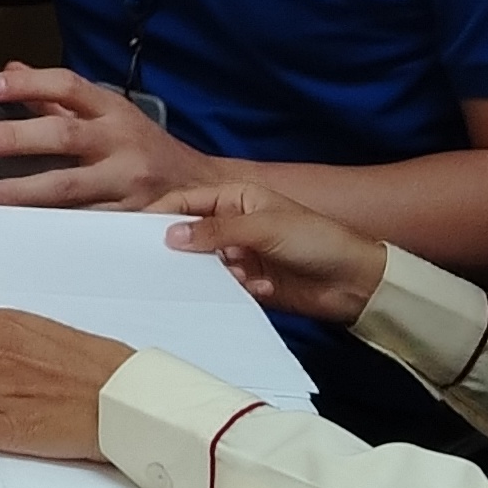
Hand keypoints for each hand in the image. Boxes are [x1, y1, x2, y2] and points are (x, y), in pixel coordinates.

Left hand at [0, 63, 213, 205]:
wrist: (202, 189)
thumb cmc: (147, 149)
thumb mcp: (109, 114)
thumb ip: (58, 96)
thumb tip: (12, 71)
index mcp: (113, 111)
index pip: (68, 86)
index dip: (29, 84)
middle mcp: (120, 143)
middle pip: (65, 135)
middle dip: (17, 138)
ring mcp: (125, 184)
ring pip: (71, 187)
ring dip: (22, 192)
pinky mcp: (126, 220)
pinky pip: (84, 223)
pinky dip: (51, 226)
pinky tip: (20, 230)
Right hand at [160, 176, 388, 323]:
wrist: (354, 281)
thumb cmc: (315, 240)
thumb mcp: (264, 228)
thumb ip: (216, 232)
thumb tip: (171, 236)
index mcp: (237, 198)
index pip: (189, 201)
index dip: (163, 213)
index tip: (134, 230)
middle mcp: (235, 225)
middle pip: (192, 234)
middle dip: (183, 249)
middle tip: (160, 264)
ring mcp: (241, 255)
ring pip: (205, 264)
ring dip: (215, 273)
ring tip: (234, 276)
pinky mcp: (249, 284)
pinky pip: (224, 287)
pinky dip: (235, 289)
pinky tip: (260, 288)